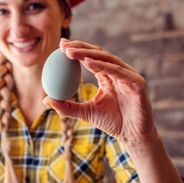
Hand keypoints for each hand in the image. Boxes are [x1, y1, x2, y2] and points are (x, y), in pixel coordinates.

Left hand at [42, 38, 156, 145]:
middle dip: (80, 47)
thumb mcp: (85, 113)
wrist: (132, 136)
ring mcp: (130, 76)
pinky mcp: (138, 83)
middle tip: (63, 46)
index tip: (59, 46)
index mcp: (108, 76)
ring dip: (89, 54)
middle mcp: (119, 72)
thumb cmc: (112, 123)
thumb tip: (45, 99)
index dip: (76, 50)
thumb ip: (67, 106)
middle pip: (99, 54)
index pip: (91, 58)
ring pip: (108, 59)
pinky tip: (88, 63)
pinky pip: (119, 72)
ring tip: (71, 53)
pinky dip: (104, 66)